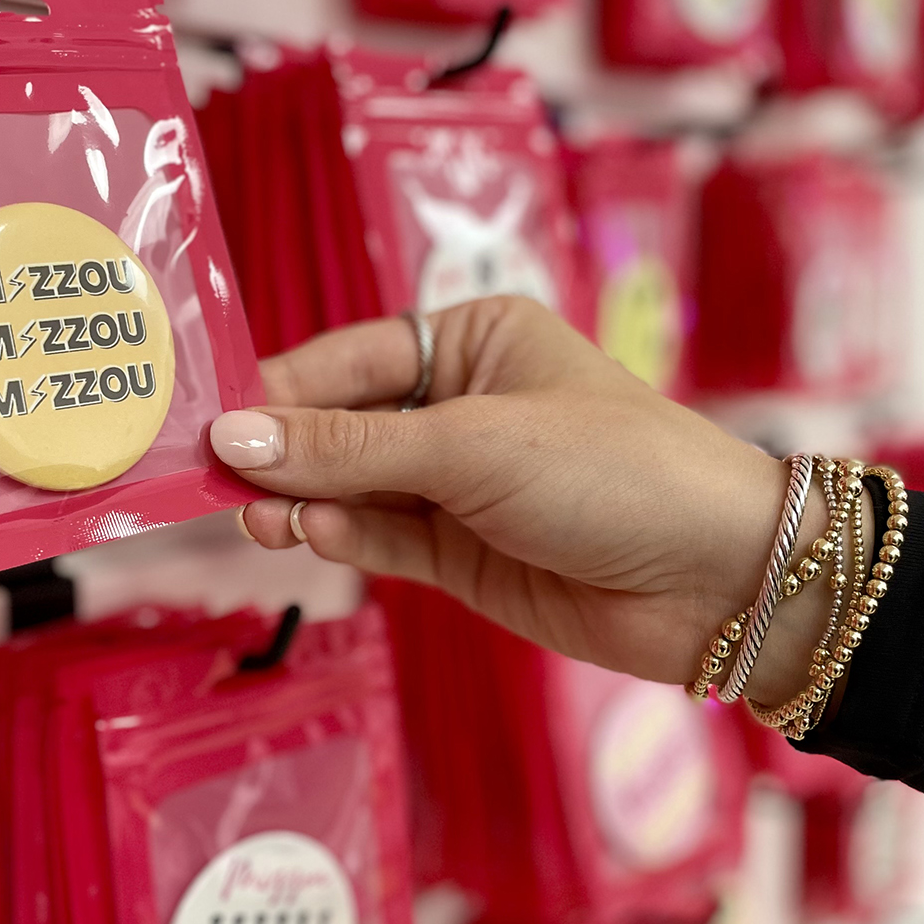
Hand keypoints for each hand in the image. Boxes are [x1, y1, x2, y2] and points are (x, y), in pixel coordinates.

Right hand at [210, 298, 834, 704]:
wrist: (720, 581)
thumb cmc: (615, 471)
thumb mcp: (473, 445)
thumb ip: (349, 449)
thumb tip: (235, 438)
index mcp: (473, 342)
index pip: (347, 360)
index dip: (276, 391)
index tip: (204, 422)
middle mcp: (460, 407)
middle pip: (340, 426)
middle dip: (281, 453)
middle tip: (207, 481)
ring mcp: (460, 485)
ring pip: (352, 489)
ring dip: (303, 502)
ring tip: (256, 517)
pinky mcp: (463, 555)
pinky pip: (382, 539)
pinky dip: (343, 538)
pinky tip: (308, 535)